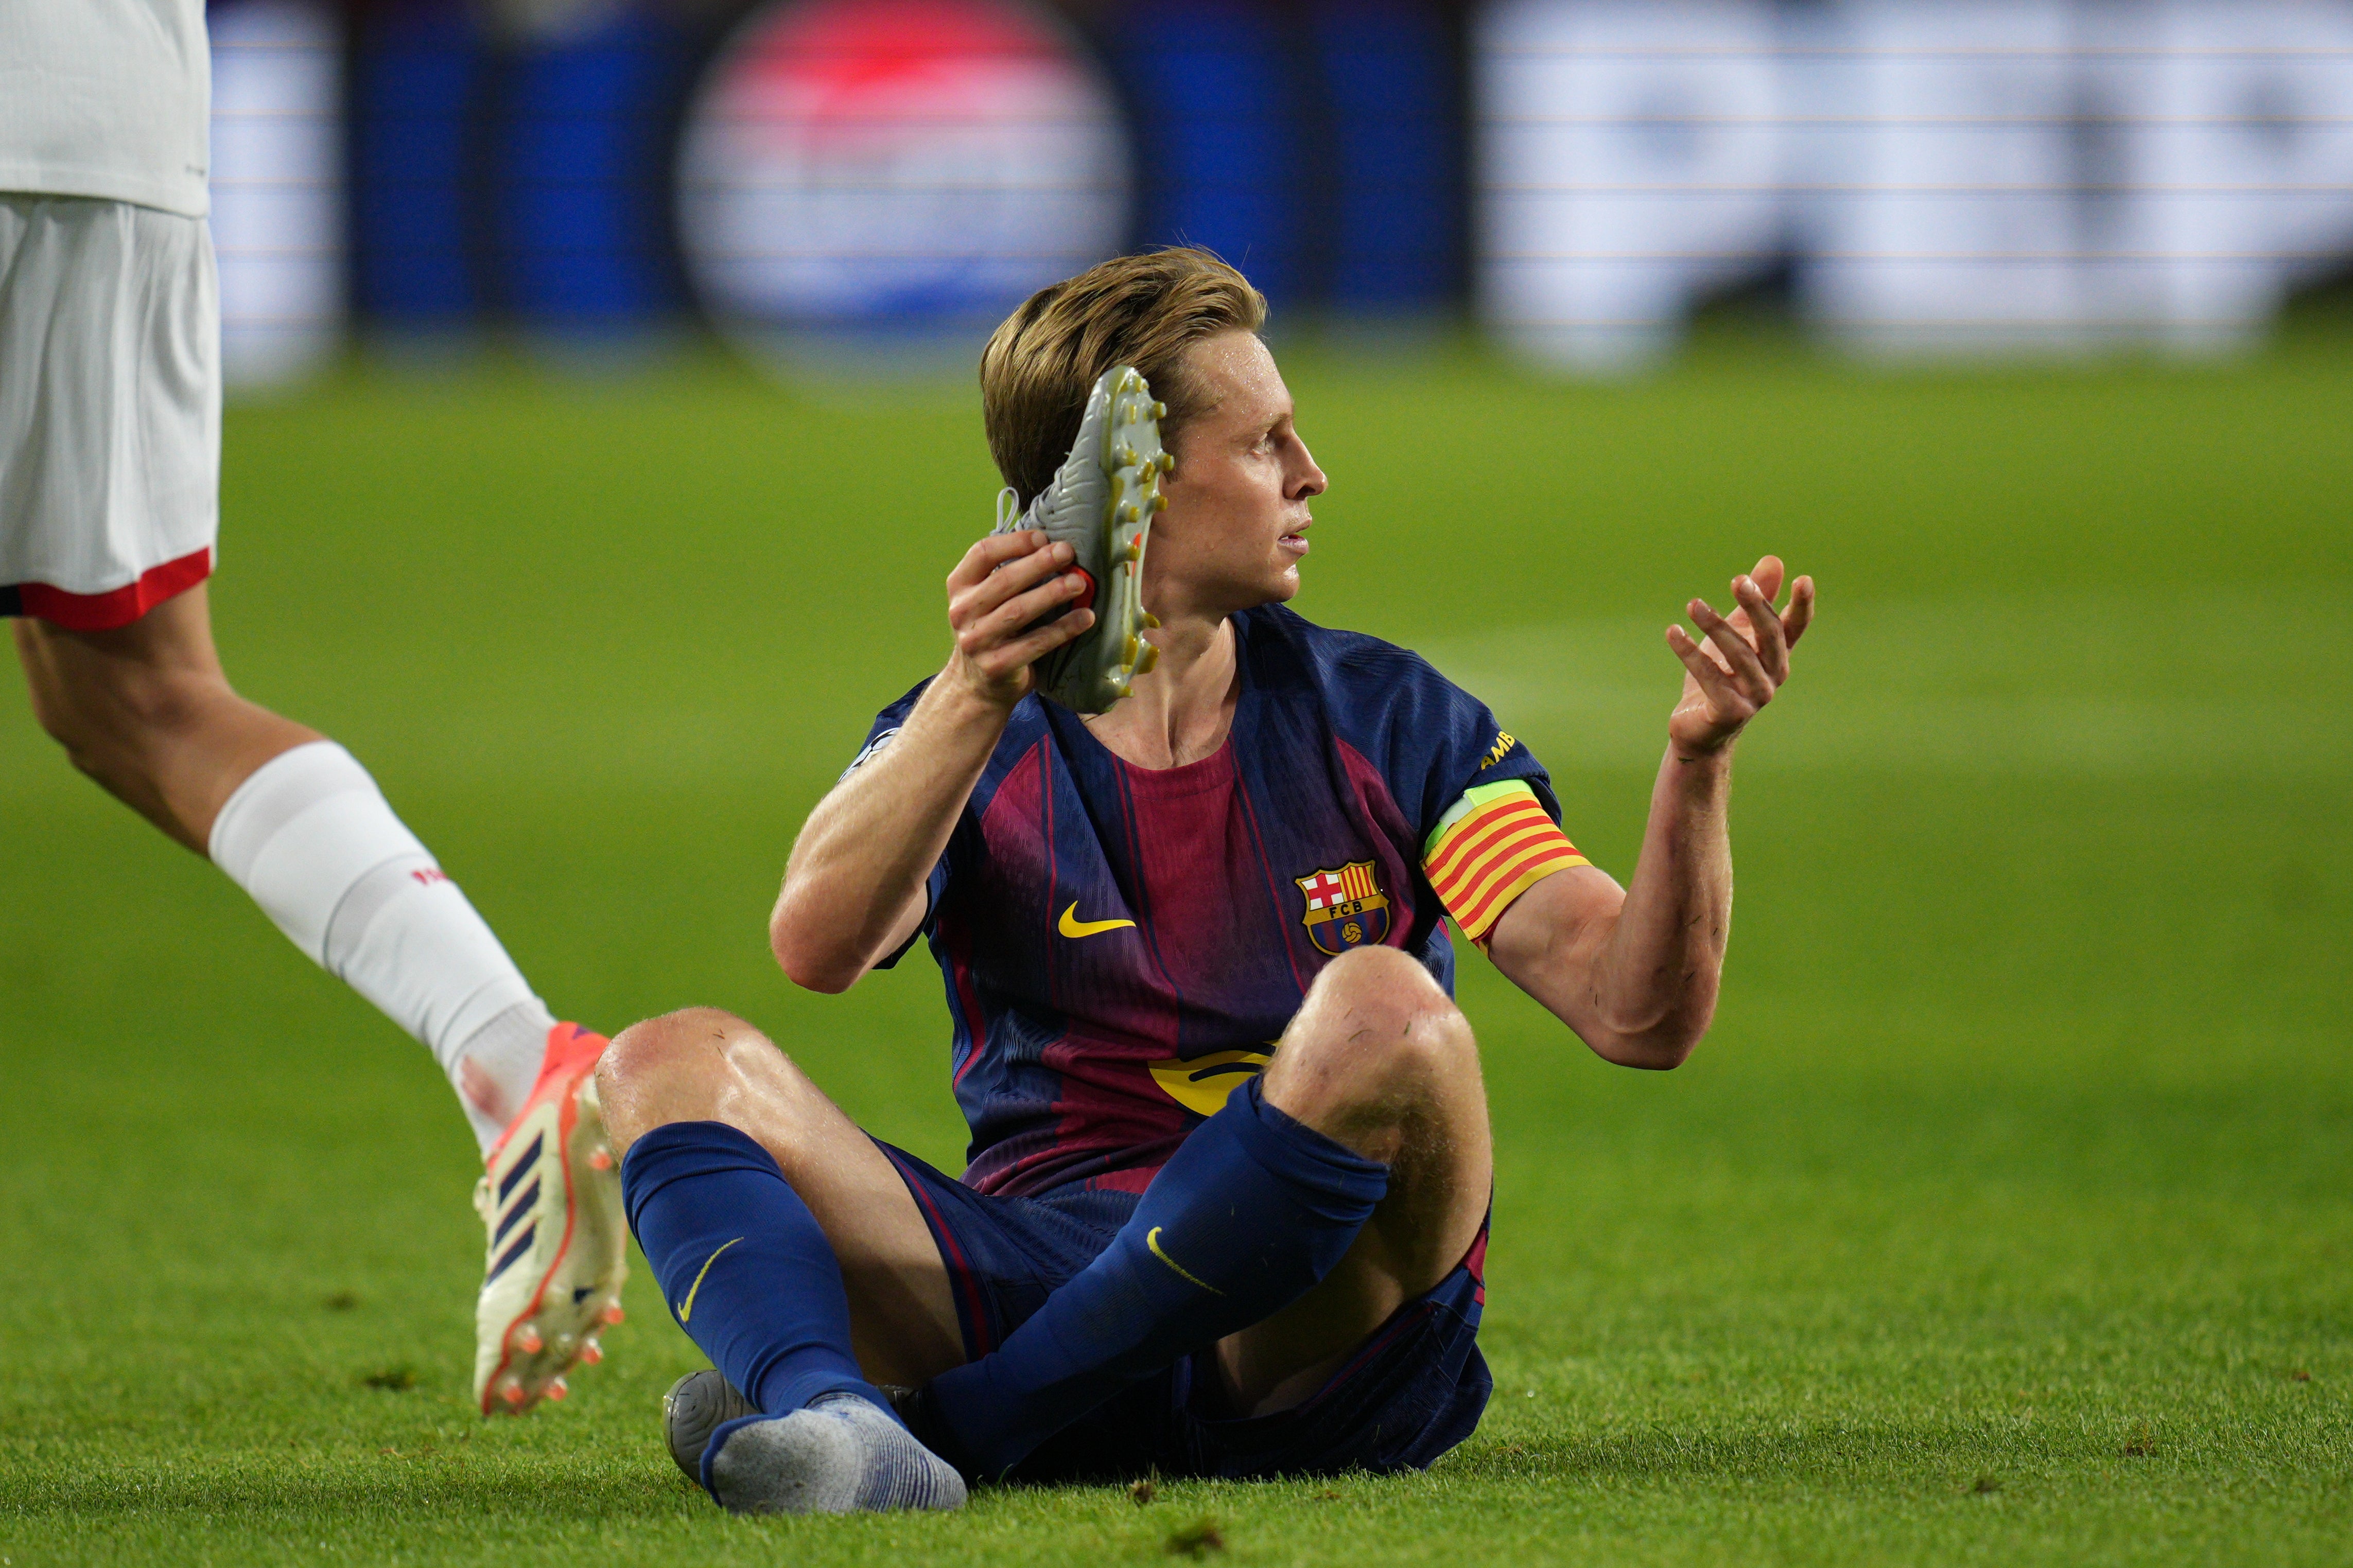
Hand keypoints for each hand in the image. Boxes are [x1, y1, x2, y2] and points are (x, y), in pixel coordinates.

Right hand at [945, 530, 1096, 707]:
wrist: (976, 685)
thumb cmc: (990, 631)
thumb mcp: (984, 599)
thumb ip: (1005, 574)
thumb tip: (1052, 547)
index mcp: (959, 586)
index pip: (983, 553)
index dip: (1015, 542)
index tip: (1044, 537)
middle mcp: (962, 612)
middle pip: (1004, 581)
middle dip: (1039, 563)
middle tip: (1068, 553)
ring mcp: (977, 640)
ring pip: (1018, 611)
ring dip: (1052, 594)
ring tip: (1079, 583)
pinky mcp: (997, 665)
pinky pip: (1035, 643)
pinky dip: (1063, 629)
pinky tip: (1085, 617)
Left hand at [1664, 555, 1815, 758]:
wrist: (1698, 730)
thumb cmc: (1720, 675)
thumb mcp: (1736, 632)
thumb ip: (1755, 598)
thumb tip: (1774, 560)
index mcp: (1777, 654)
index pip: (1795, 626)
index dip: (1802, 605)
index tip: (1803, 579)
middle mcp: (1772, 675)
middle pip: (1770, 636)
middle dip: (1755, 606)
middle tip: (1737, 580)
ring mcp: (1754, 697)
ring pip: (1738, 655)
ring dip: (1714, 626)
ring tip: (1693, 604)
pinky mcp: (1729, 712)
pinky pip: (1710, 677)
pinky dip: (1690, 652)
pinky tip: (1673, 632)